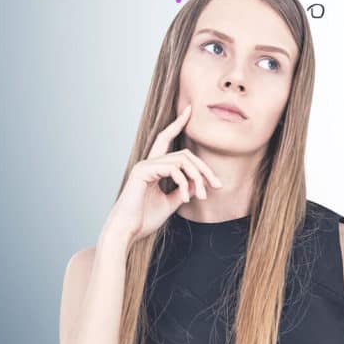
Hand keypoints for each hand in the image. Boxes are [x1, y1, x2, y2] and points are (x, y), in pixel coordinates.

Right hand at [101, 104, 222, 247]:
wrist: (127, 232)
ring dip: (198, 177)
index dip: (177, 124)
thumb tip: (200, 181)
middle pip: (184, 154)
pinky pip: (173, 169)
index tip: (189, 110)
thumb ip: (184, 190)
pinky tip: (186, 198)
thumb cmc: (144, 220)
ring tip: (204, 196)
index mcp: (153, 168)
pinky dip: (184, 183)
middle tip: (217, 184)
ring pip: (182, 160)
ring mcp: (144, 165)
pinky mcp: (142, 171)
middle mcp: (148, 163)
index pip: (166, 139)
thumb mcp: (171, 203)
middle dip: (203, 168)